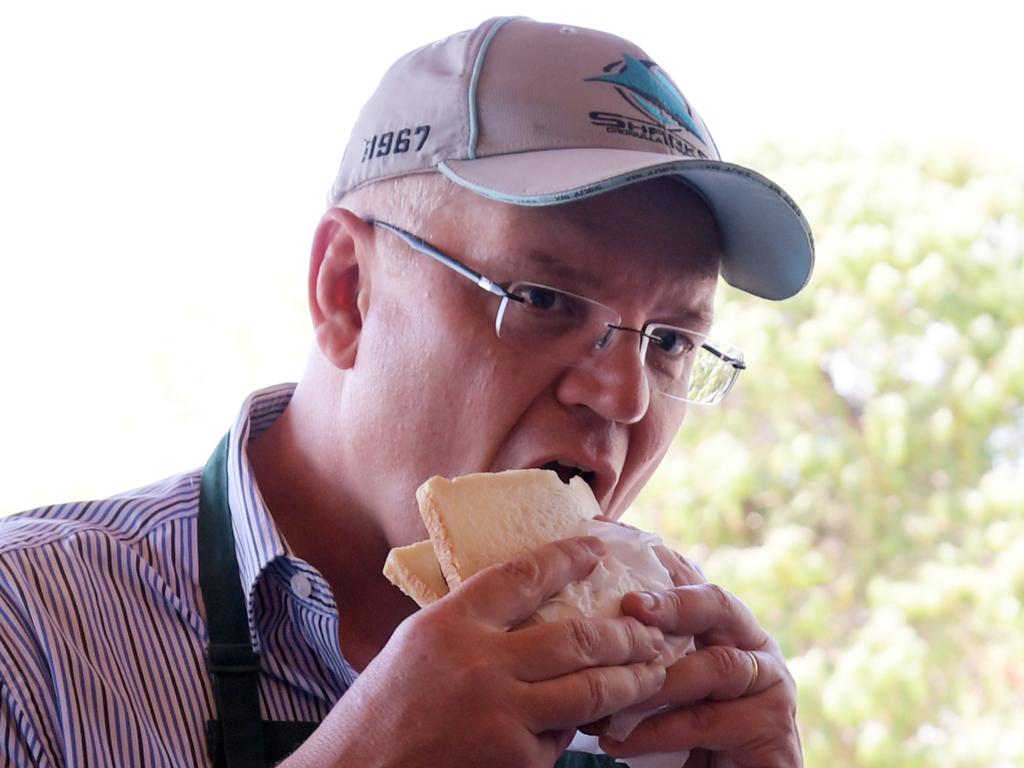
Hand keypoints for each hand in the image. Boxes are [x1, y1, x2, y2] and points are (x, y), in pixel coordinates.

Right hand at [284, 537, 667, 767]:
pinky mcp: (513, 765)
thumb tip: (533, 601)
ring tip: (652, 672)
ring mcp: (500, 719)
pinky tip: (584, 725)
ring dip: (629, 682)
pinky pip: (558, 741)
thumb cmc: (383, 708)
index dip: (567, 558)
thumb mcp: (418, 644)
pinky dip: (570, 732)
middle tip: (648, 631)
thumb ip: (471, 622)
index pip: (522, 576)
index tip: (597, 548)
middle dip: (623, 635)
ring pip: (588, 692)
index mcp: (450, 624)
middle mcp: (479, 666)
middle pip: (575, 638)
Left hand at [599, 548, 802, 767]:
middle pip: (718, 604)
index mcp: (726, 626)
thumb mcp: (661, 687)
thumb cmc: (687, 737)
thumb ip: (642, 654)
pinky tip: (618, 739)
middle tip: (630, 605)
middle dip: (672, 601)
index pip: (693, 578)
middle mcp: (753, 645)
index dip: (657, 559)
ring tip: (611, 693)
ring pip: (717, 665)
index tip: (614, 542)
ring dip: (660, 679)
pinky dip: (659, 729)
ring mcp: (770, 683)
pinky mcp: (772, 727)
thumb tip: (576, 625)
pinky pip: (708, 720)